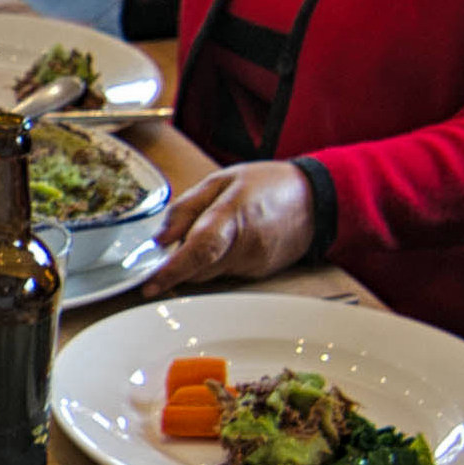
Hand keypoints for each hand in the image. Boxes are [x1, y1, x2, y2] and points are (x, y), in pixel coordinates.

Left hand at [146, 161, 315, 293]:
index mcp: (232, 216)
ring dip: (199, 261)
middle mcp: (245, 246)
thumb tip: (158, 239)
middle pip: (197, 269)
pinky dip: (218, 263)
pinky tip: (231, 241)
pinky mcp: (260, 274)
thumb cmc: (266, 185)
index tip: (149, 284)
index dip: (172, 271)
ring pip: (209, 275)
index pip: (198, 250)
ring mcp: (255, 263)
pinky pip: (226, 274)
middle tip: (179, 240)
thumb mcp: (221, 180)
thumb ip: (186, 208)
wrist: (314, 200)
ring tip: (215, 230)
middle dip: (179, 262)